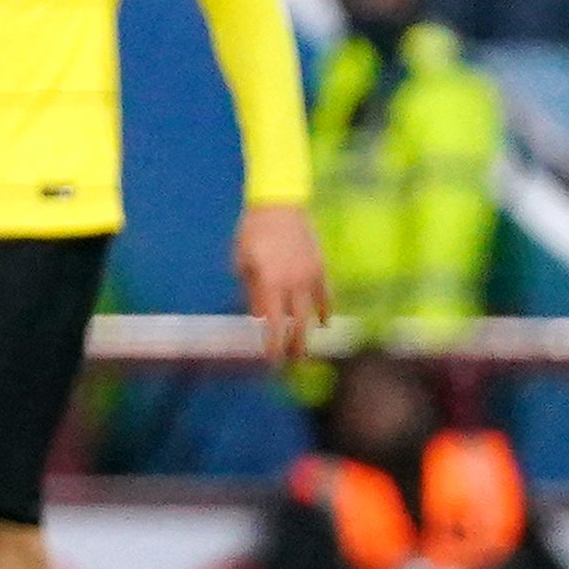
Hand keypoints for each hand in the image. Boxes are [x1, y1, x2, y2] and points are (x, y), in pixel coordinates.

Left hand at [235, 203, 326, 368]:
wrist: (280, 204)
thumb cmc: (252, 232)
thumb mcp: (242, 261)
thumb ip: (251, 290)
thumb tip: (259, 316)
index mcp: (270, 282)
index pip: (273, 323)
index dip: (273, 344)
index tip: (271, 361)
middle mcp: (294, 283)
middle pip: (297, 324)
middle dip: (294, 346)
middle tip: (291, 363)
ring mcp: (311, 276)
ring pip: (314, 313)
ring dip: (309, 333)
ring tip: (306, 351)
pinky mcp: (322, 267)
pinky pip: (327, 295)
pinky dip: (326, 311)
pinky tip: (325, 323)